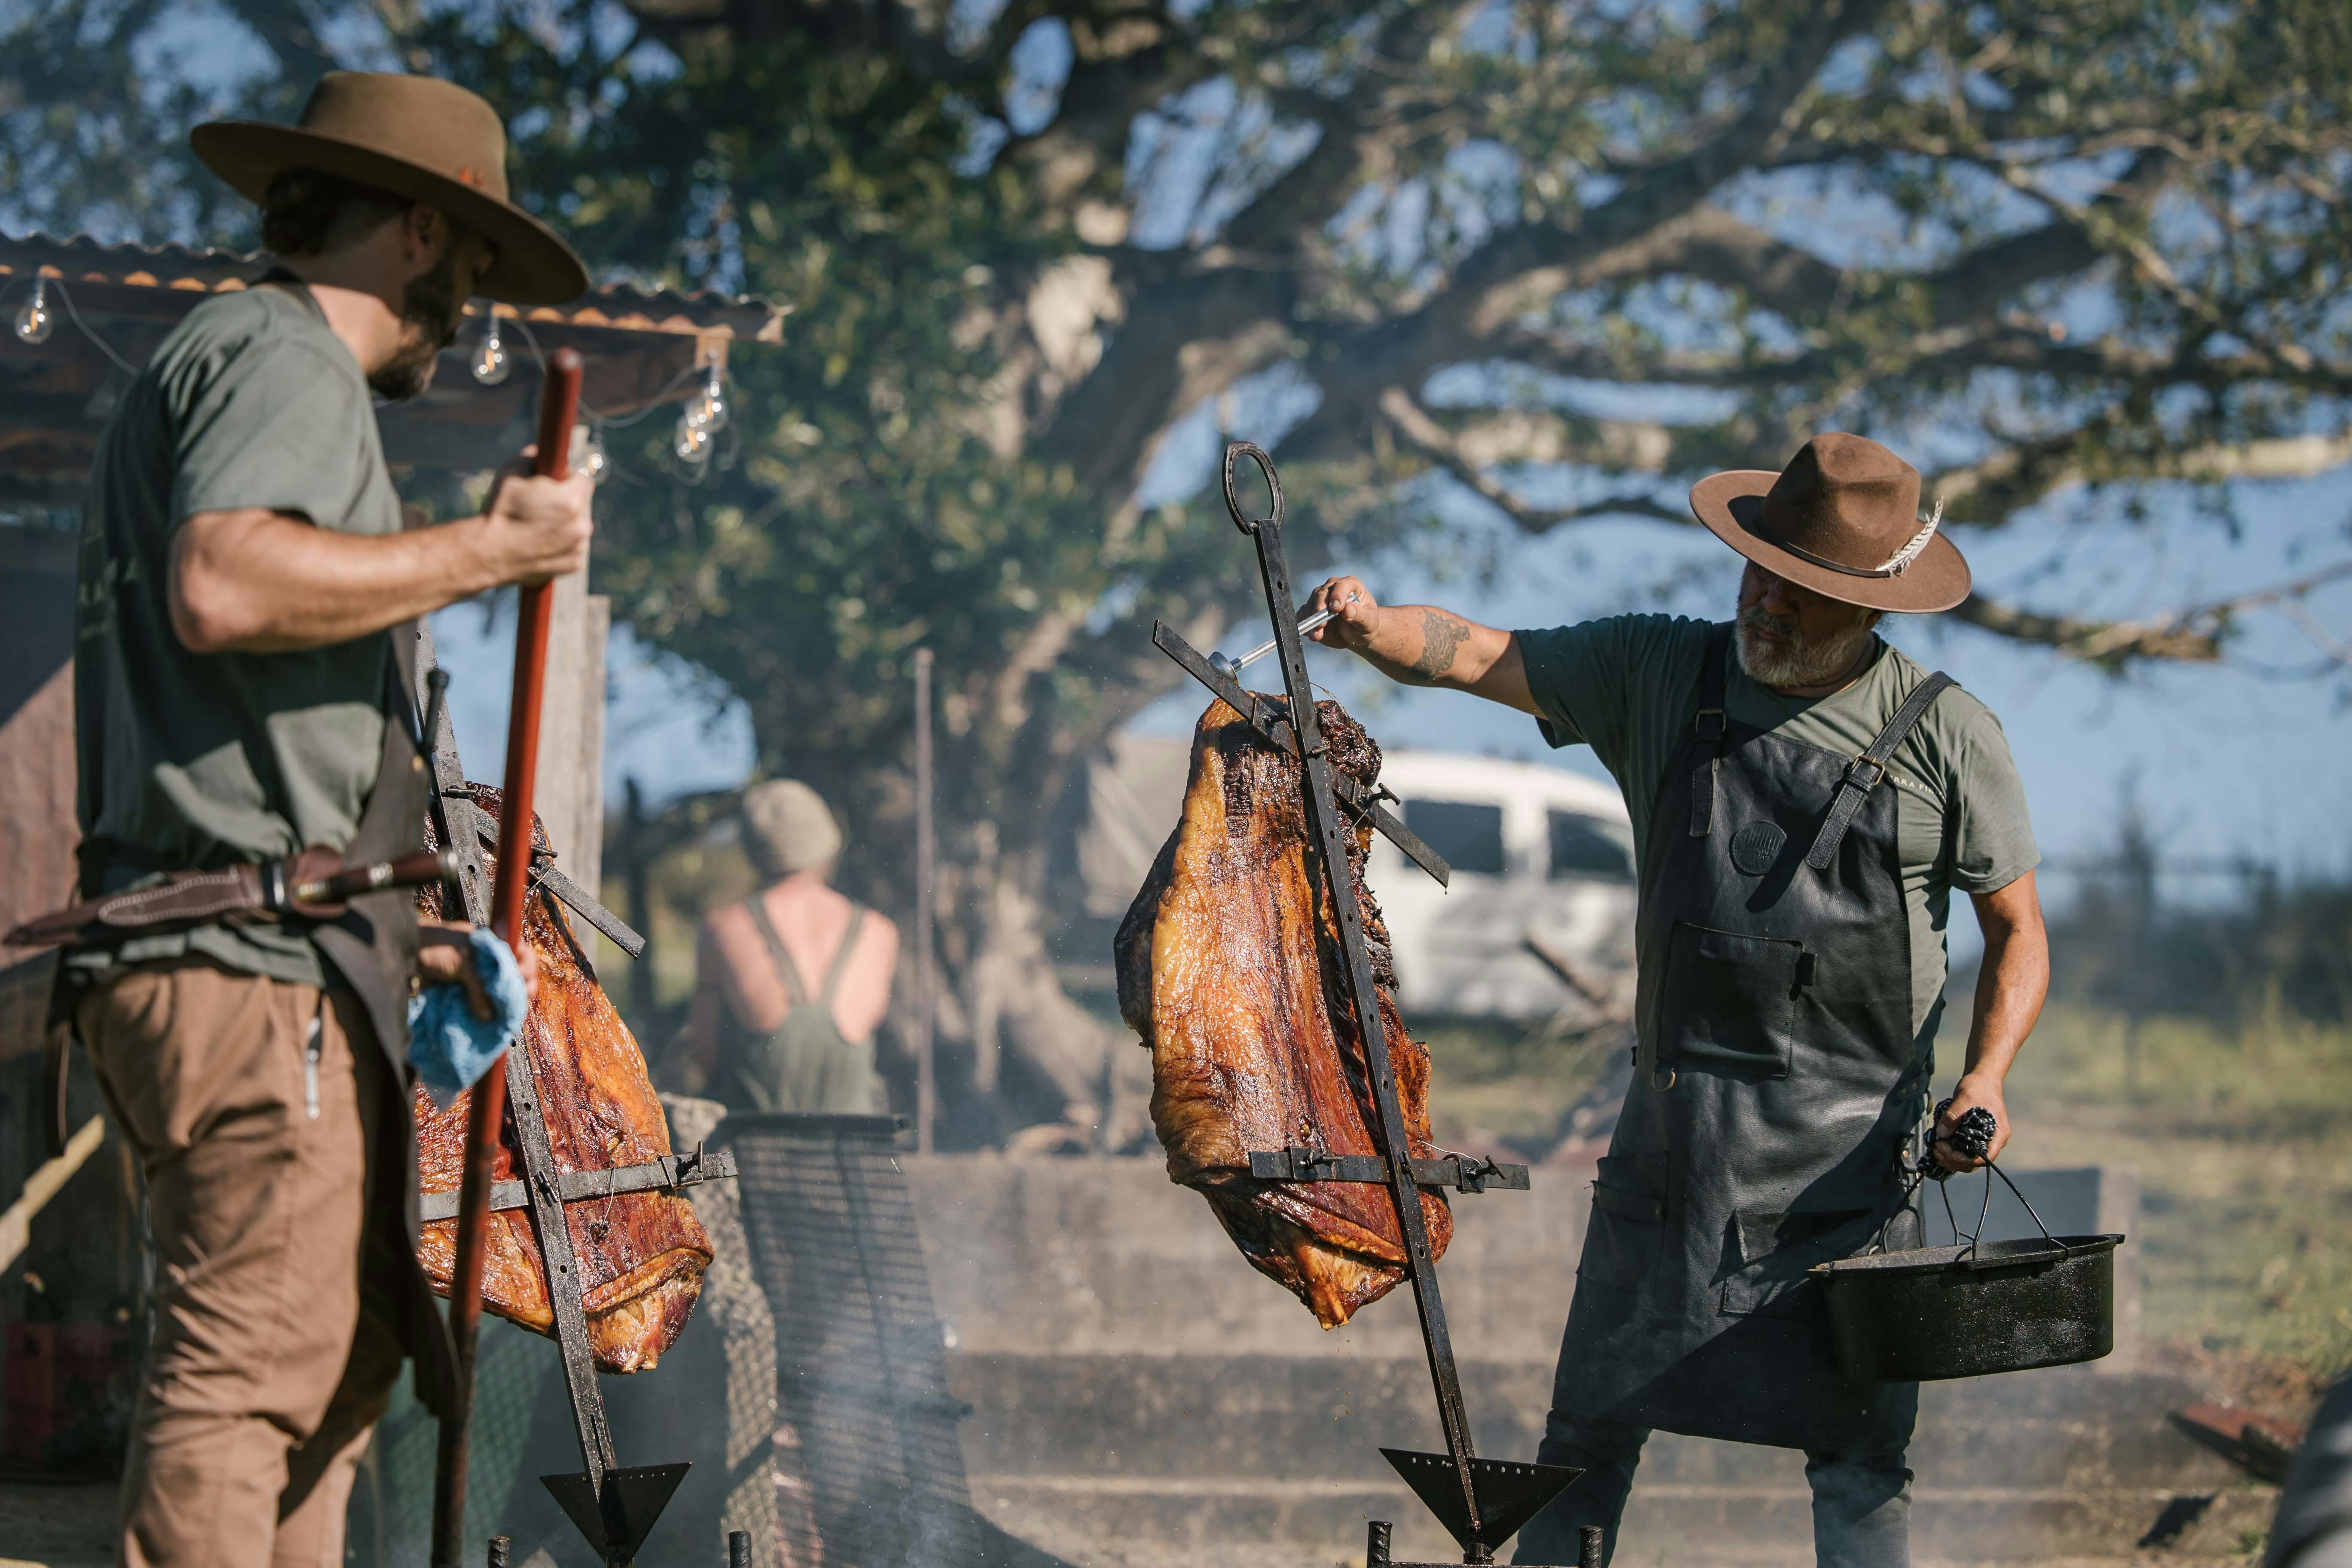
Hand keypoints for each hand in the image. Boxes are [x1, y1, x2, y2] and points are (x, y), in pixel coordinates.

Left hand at [417, 920, 539, 1018]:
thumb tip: (489, 1016)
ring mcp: (474, 976)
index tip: (524, 984)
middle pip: (514, 975)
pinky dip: (486, 1012)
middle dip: (519, 990)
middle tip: (520, 1004)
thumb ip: (479, 988)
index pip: (521, 954)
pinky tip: (491, 1021)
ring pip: (498, 992)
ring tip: (507, 1017)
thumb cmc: (433, 948)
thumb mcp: (461, 963)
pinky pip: (480, 1003)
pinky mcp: (462, 991)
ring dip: (504, 1004)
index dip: (527, 969)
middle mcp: (486, 959)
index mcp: (490, 944)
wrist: (401, 953)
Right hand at [477, 450, 593, 587]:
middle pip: (582, 505)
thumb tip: (540, 452)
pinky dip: (562, 546)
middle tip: (542, 506)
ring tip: (538, 526)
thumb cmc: (498, 510)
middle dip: (566, 502)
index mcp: (571, 500)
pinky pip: (573, 549)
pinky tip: (541, 543)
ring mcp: (579, 547)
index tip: (555, 482)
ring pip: (578, 528)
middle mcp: (582, 525)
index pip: (583, 480)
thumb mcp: (511, 473)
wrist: (486, 553)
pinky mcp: (574, 565)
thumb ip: (532, 458)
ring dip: (565, 525)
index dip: (567, 479)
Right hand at [1301, 576, 1379, 652]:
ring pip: (1310, 604)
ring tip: (1316, 636)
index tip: (1336, 609)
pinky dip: (1304, 623)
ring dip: (1311, 621)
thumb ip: (1360, 616)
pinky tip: (1309, 633)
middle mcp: (1333, 588)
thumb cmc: (1365, 624)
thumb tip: (1348, 609)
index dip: (1338, 595)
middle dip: (1320, 610)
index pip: (1342, 585)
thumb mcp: (1368, 623)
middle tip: (1321, 625)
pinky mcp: (1311, 609)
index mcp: (1351, 585)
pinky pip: (1303, 614)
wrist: (1356, 633)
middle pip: (1321, 594)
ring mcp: (1320, 598)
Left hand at [1931, 1074, 2009, 1171]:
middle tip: (1938, 1147)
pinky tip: (1938, 1147)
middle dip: (1955, 1160)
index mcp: (1998, 1134)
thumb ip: (1953, 1116)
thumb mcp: (1965, 1098)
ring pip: (1968, 1160)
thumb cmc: (1978, 1088)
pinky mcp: (1973, 1139)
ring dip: (1951, 1159)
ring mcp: (1983, 1141)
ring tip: (1936, 1148)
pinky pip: (1963, 1153)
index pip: (1987, 1157)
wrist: (1982, 1081)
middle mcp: (1993, 1141)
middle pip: (1975, 1163)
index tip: (1953, 1154)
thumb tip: (1940, 1134)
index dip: (1969, 1160)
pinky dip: (1950, 1154)